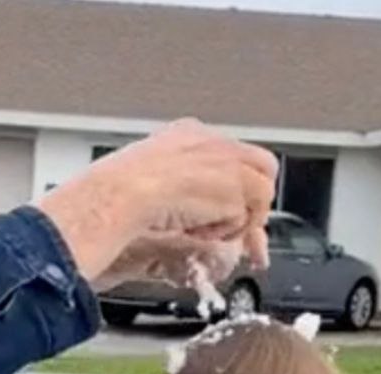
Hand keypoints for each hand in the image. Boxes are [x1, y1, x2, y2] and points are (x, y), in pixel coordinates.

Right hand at [36, 118, 276, 289]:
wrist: (122, 194)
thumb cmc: (118, 191)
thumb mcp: (148, 180)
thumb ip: (177, 187)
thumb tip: (192, 212)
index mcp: (189, 134)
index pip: (231, 157)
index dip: (235, 187)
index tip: (228, 211)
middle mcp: (214, 142)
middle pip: (262, 166)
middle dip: (253, 199)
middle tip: (235, 226)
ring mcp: (229, 162)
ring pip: (261, 194)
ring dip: (235, 220)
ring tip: (200, 228)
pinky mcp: (237, 187)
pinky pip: (246, 219)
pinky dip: (224, 232)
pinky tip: (196, 229)